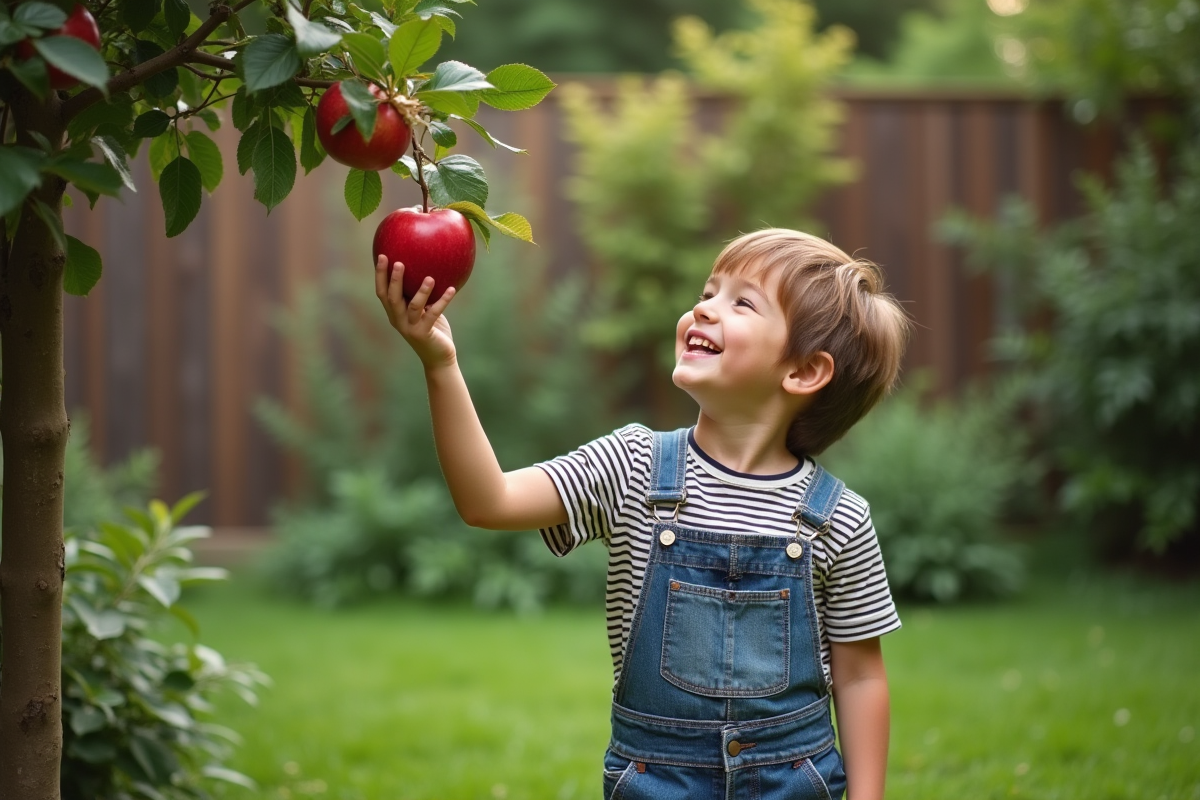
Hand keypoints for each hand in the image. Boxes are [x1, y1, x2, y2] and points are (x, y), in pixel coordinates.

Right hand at [375, 255, 457, 370]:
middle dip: (394, 280)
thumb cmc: (433, 329)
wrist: (439, 357)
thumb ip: (421, 294)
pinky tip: (452, 289)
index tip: (382, 255)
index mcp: (395, 313)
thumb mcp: (425, 310)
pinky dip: (443, 301)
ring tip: (429, 277)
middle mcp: (398, 320)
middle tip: (399, 262)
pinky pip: (434, 314)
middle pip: (392, 298)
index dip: (380, 275)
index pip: (382, 292)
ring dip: (421, 291)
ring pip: (413, 307)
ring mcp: (410, 328)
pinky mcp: (424, 334)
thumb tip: (428, 266)